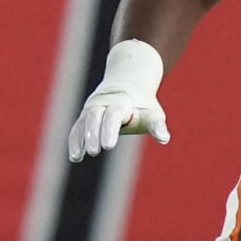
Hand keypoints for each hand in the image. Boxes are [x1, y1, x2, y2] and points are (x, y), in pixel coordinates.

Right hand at [67, 40, 170, 160]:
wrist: (128, 83)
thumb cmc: (143, 105)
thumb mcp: (153, 113)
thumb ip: (157, 125)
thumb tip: (165, 139)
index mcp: (121, 103)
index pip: (113, 116)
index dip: (109, 130)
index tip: (108, 146)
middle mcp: (103, 104)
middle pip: (95, 117)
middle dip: (93, 134)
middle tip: (94, 151)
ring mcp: (92, 109)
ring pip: (83, 122)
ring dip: (80, 139)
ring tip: (77, 157)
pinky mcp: (86, 116)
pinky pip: (77, 128)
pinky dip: (75, 141)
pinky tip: (75, 157)